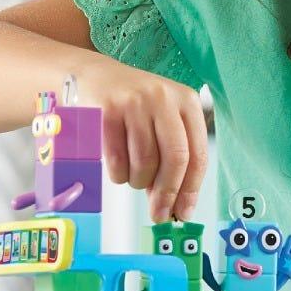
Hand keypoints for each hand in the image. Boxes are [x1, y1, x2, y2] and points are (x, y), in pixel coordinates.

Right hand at [81, 61, 207, 221]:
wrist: (91, 77)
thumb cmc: (133, 106)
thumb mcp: (162, 121)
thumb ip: (172, 158)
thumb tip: (176, 205)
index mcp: (187, 102)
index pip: (198, 154)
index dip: (191, 189)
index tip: (184, 212)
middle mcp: (165, 99)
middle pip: (175, 159)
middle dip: (168, 193)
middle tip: (159, 214)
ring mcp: (135, 103)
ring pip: (145, 162)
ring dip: (139, 182)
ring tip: (134, 178)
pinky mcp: (107, 110)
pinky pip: (117, 159)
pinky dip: (119, 174)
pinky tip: (119, 170)